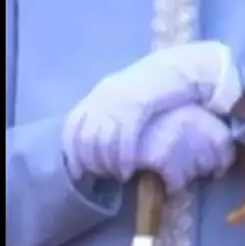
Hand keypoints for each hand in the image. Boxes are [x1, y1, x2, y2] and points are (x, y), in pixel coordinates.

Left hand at [62, 42, 238, 180]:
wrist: (172, 69)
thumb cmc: (149, 89)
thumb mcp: (122, 99)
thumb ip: (108, 115)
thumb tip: (95, 143)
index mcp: (98, 95)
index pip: (72, 126)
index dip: (72, 151)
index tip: (77, 172)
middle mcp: (104, 98)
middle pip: (86, 137)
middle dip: (91, 162)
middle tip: (101, 176)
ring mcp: (119, 101)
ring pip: (102, 141)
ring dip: (106, 164)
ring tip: (115, 176)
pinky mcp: (138, 106)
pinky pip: (124, 138)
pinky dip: (122, 158)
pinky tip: (126, 171)